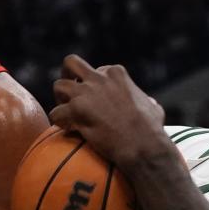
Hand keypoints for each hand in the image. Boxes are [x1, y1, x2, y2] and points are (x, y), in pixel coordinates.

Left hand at [49, 55, 170, 171]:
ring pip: (58, 86)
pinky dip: (58, 122)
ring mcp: (85, 93)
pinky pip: (55, 113)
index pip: (98, 71)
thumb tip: (150, 104)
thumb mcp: (153, 108)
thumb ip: (146, 101)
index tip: (96, 100)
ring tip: (67, 114)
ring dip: (60, 100)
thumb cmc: (151, 131)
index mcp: (116, 73)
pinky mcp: (76, 110)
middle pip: (71, 64)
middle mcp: (99, 79)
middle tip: (69, 94)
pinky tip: (68, 130)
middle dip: (67, 76)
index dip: (94, 85)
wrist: (142, 146)